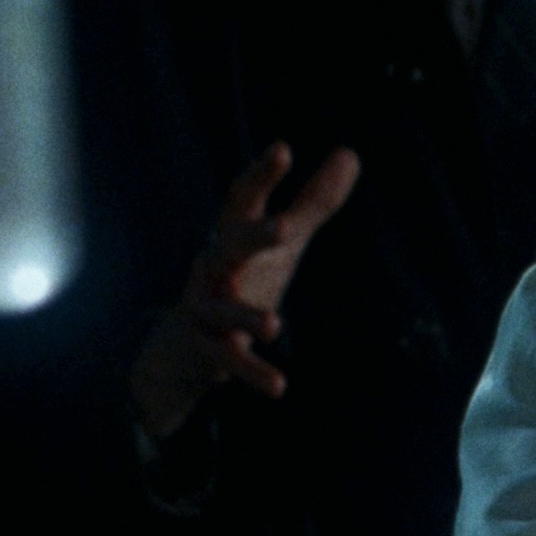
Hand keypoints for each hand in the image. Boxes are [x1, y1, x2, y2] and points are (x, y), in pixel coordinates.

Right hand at [129, 143, 360, 438]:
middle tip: (286, 228)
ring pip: (221, 309)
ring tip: (276, 326)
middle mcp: (213, 268)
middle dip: (254, 236)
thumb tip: (352, 153)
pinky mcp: (204, 348)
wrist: (184, 346)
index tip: (284, 149)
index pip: (243, 200)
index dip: (262, 175)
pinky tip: (279, 386)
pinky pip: (227, 359)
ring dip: (247, 318)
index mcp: (232, 237)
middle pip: (229, 247)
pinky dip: (251, 372)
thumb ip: (314, 202)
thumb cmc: (242, 278)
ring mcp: (204, 309)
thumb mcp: (281, 242)